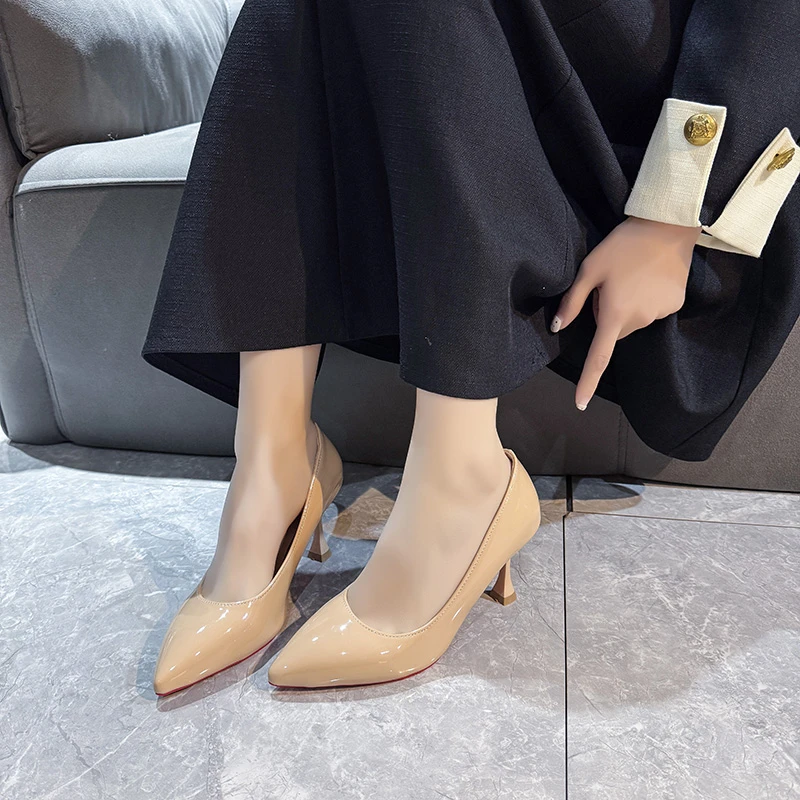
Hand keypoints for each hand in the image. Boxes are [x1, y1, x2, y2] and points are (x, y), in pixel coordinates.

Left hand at [551, 216, 699, 409]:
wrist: (667, 226)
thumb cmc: (622, 246)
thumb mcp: (590, 269)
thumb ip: (573, 302)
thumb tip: (559, 327)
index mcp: (615, 314)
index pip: (599, 356)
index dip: (588, 381)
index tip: (580, 404)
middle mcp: (639, 320)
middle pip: (615, 332)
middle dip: (608, 317)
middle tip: (610, 286)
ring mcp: (660, 314)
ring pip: (634, 322)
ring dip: (628, 308)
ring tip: (632, 277)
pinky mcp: (676, 305)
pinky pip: (653, 311)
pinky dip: (648, 300)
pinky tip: (650, 278)